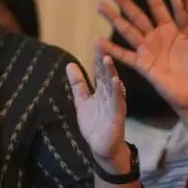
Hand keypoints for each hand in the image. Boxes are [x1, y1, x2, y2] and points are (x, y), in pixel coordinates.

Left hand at [66, 39, 128, 169]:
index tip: (97, 40)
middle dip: (104, 58)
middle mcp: (110, 94)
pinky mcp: (118, 116)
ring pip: (113, 85)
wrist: (102, 148)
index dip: (98, 55)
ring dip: (110, 72)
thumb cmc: (95, 124)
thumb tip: (69, 64)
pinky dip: (117, 92)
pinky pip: (118, 102)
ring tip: (106, 59)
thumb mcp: (82, 101)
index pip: (100, 69)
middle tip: (101, 43)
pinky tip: (116, 82)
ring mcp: (115, 104)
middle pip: (106, 73)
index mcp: (102, 90)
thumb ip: (78, 84)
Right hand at [99, 0, 187, 116]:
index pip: (160, 6)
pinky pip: (125, 56)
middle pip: (139, 15)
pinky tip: (98, 40)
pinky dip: (112, 49)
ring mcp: (149, 50)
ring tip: (100, 5)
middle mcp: (158, 37)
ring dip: (114, 19)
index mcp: (174, 29)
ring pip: (128, 30)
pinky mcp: (144, 65)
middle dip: (126, 2)